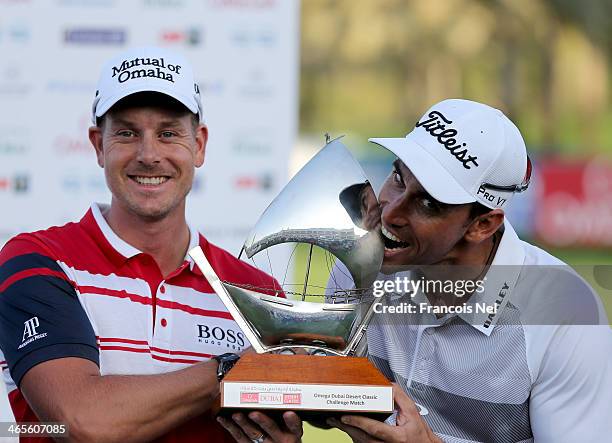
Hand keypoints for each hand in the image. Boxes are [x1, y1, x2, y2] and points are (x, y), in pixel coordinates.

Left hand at [217, 411, 302, 442]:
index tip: (288, 413)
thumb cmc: (285, 433)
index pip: (295, 426)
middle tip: (254, 413)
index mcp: (293, 432)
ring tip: (236, 414)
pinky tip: (223, 418)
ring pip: (253, 434)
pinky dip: (230, 427)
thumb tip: (281, 387)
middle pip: (271, 429)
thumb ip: (288, 413)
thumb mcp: (292, 426)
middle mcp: (280, 439)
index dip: (292, 421)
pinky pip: (239, 438)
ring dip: (244, 423)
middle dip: (262, 421)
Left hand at [326, 384, 440, 442]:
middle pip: (362, 438)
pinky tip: (349, 429)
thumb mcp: (413, 413)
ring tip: (337, 422)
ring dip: (348, 432)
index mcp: (397, 436)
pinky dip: (355, 437)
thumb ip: (400, 398)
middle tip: (335, 418)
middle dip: (347, 427)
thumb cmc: (418, 434)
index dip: (359, 422)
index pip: (374, 429)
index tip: (346, 416)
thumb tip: (388, 385)